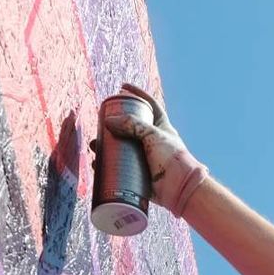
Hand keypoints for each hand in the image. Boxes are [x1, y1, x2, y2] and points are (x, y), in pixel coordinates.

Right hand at [101, 82, 207, 216]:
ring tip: (94, 146)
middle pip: (129, 127)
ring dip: (106, 146)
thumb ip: (132, 125)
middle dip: (113, 124)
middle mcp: (152, 140)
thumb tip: (109, 122)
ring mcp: (144, 156)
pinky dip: (107, 166)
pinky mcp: (138, 173)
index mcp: (160, 126)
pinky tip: (97, 164)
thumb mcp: (153, 134)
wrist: (179, 188)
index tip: (122, 87)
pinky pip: (120, 167)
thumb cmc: (171, 158)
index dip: (137, 93)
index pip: (149, 104)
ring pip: (121, 147)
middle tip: (101, 123)